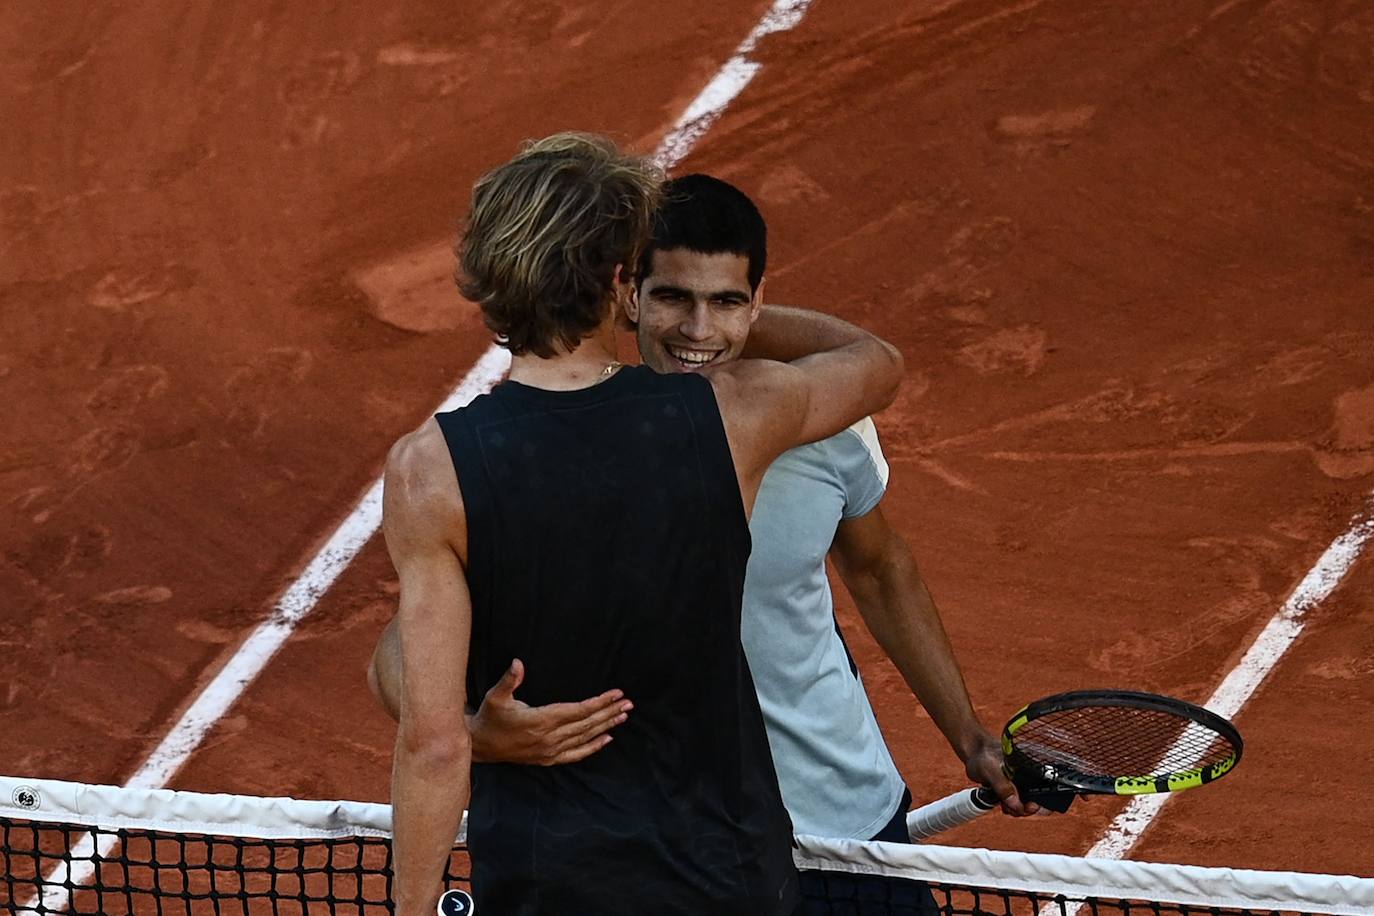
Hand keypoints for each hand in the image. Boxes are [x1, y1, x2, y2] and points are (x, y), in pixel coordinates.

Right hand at [469, 659, 631, 765]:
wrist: (481, 746)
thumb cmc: (490, 718)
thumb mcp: (495, 696)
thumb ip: (509, 680)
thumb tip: (518, 663)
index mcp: (541, 720)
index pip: (578, 711)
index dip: (599, 702)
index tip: (616, 694)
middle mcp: (549, 738)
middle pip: (587, 724)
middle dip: (609, 712)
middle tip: (628, 703)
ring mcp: (550, 751)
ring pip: (585, 737)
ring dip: (606, 726)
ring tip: (623, 716)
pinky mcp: (548, 759)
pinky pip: (576, 754)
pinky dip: (593, 747)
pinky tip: (607, 738)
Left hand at [963, 730, 1039, 815]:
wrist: (973, 753)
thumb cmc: (983, 755)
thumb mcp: (991, 770)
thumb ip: (1003, 786)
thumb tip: (1016, 804)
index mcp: (1031, 768)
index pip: (1048, 789)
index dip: (1042, 803)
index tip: (1029, 806)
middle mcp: (1028, 776)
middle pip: (1038, 800)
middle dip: (1025, 809)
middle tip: (1011, 808)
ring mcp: (1020, 783)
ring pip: (1026, 803)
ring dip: (1017, 809)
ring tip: (1004, 805)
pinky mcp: (1012, 788)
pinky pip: (1017, 803)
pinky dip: (1011, 807)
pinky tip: (1002, 804)